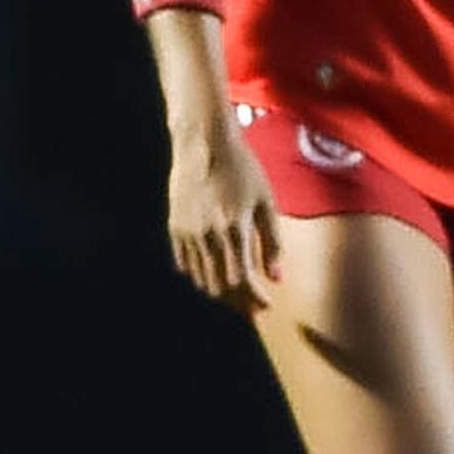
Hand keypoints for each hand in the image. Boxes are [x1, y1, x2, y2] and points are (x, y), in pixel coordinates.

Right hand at [166, 126, 283, 310]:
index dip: (254, 298)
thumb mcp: (266, 203)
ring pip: (202, 278)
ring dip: (220, 291)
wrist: (204, 145)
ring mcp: (188, 233)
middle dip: (239, 302)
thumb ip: (273, 242)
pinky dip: (200, 275)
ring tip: (237, 295)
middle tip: (253, 308)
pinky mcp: (175, 228)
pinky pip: (186, 263)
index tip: (266, 307)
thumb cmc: (243, 171)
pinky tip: (214, 275)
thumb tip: (277, 278)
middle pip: (221, 285)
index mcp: (234, 229)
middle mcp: (208, 235)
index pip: (244, 280)